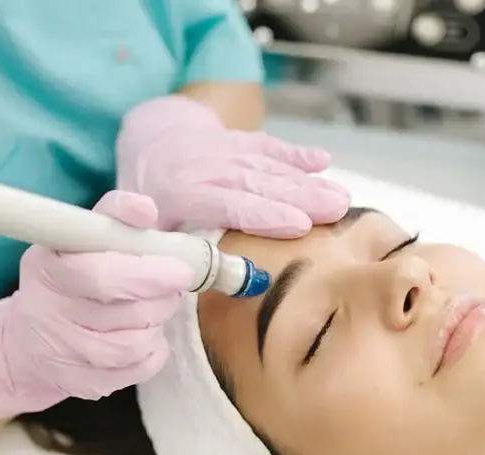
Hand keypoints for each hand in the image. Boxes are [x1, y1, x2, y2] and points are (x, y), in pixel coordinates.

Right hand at [0, 191, 193, 417]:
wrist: (24, 342)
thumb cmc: (65, 279)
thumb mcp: (77, 239)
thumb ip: (112, 217)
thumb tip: (145, 209)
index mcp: (47, 270)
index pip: (99, 274)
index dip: (147, 273)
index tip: (180, 270)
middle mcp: (49, 313)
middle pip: (126, 312)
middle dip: (163, 297)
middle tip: (173, 284)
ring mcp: (64, 353)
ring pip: (135, 344)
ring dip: (158, 323)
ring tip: (156, 308)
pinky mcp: (84, 383)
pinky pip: (139, 368)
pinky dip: (155, 350)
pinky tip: (147, 335)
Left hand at [116, 95, 349, 237]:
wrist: (151, 142)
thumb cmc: (150, 202)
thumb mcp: (145, 232)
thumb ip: (171, 254)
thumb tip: (198, 283)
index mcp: (180, 194)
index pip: (227, 205)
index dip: (263, 215)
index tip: (299, 225)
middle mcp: (206, 169)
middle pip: (257, 184)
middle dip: (299, 197)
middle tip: (336, 210)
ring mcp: (225, 151)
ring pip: (268, 166)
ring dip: (307, 181)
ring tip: (340, 197)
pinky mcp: (241, 142)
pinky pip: (269, 146)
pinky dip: (296, 154)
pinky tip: (323, 160)